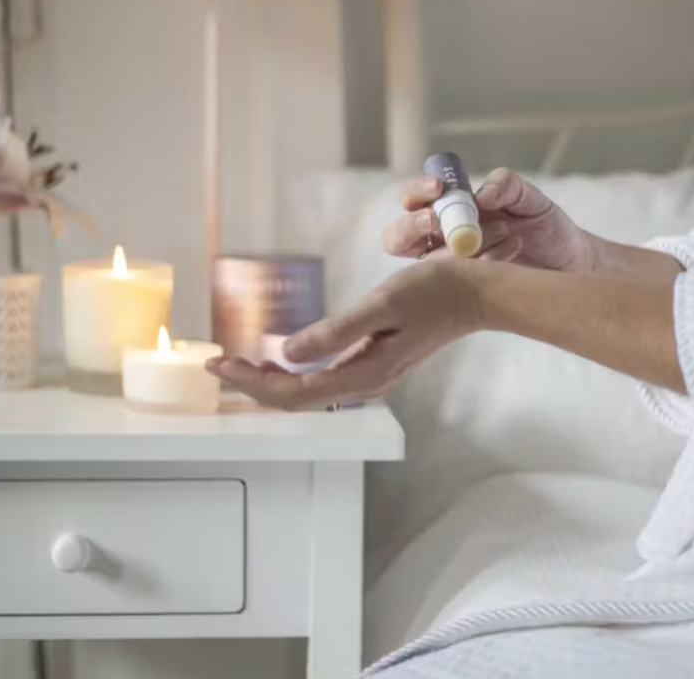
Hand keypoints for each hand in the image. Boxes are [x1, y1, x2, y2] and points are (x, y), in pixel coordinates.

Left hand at [206, 259, 480, 409]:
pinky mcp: (375, 364)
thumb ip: (335, 331)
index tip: (219, 364)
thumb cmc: (433, 292)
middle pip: (296, 399)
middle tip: (217, 365)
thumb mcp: (381, 304)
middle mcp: (365, 383)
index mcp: (364, 374)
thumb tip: (287, 352)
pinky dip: (294, 372)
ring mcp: (371, 376)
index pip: (294, 391)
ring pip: (309, 392)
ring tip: (239, 365)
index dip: (252, 382)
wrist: (476, 295)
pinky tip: (282, 358)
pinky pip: (324, 380)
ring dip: (271, 381)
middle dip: (253, 385)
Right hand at [382, 167, 593, 271]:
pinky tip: (513, 250)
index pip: (412, 200)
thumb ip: (507, 186)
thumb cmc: (544, 226)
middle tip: (437, 223)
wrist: (570, 262)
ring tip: (506, 231)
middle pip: (398, 238)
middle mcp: (440, 239)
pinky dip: (483, 264)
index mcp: (448, 208)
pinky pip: (456, 283)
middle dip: (412, 227)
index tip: (439, 188)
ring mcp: (449, 269)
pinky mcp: (464, 292)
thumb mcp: (530, 199)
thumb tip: (481, 195)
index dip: (416, 193)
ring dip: (459, 248)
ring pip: (426, 264)